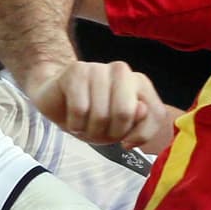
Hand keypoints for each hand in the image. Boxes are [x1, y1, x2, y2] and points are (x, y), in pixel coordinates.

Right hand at [30, 60, 170, 151]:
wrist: (56, 100)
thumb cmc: (91, 115)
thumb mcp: (119, 130)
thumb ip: (140, 124)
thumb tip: (140, 110)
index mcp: (139, 83)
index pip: (154, 114)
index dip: (141, 136)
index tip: (127, 141)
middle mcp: (122, 71)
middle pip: (125, 113)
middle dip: (111, 133)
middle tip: (101, 132)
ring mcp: (98, 68)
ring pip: (100, 115)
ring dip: (89, 131)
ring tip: (84, 124)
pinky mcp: (76, 71)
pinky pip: (79, 110)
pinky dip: (74, 124)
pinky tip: (72, 118)